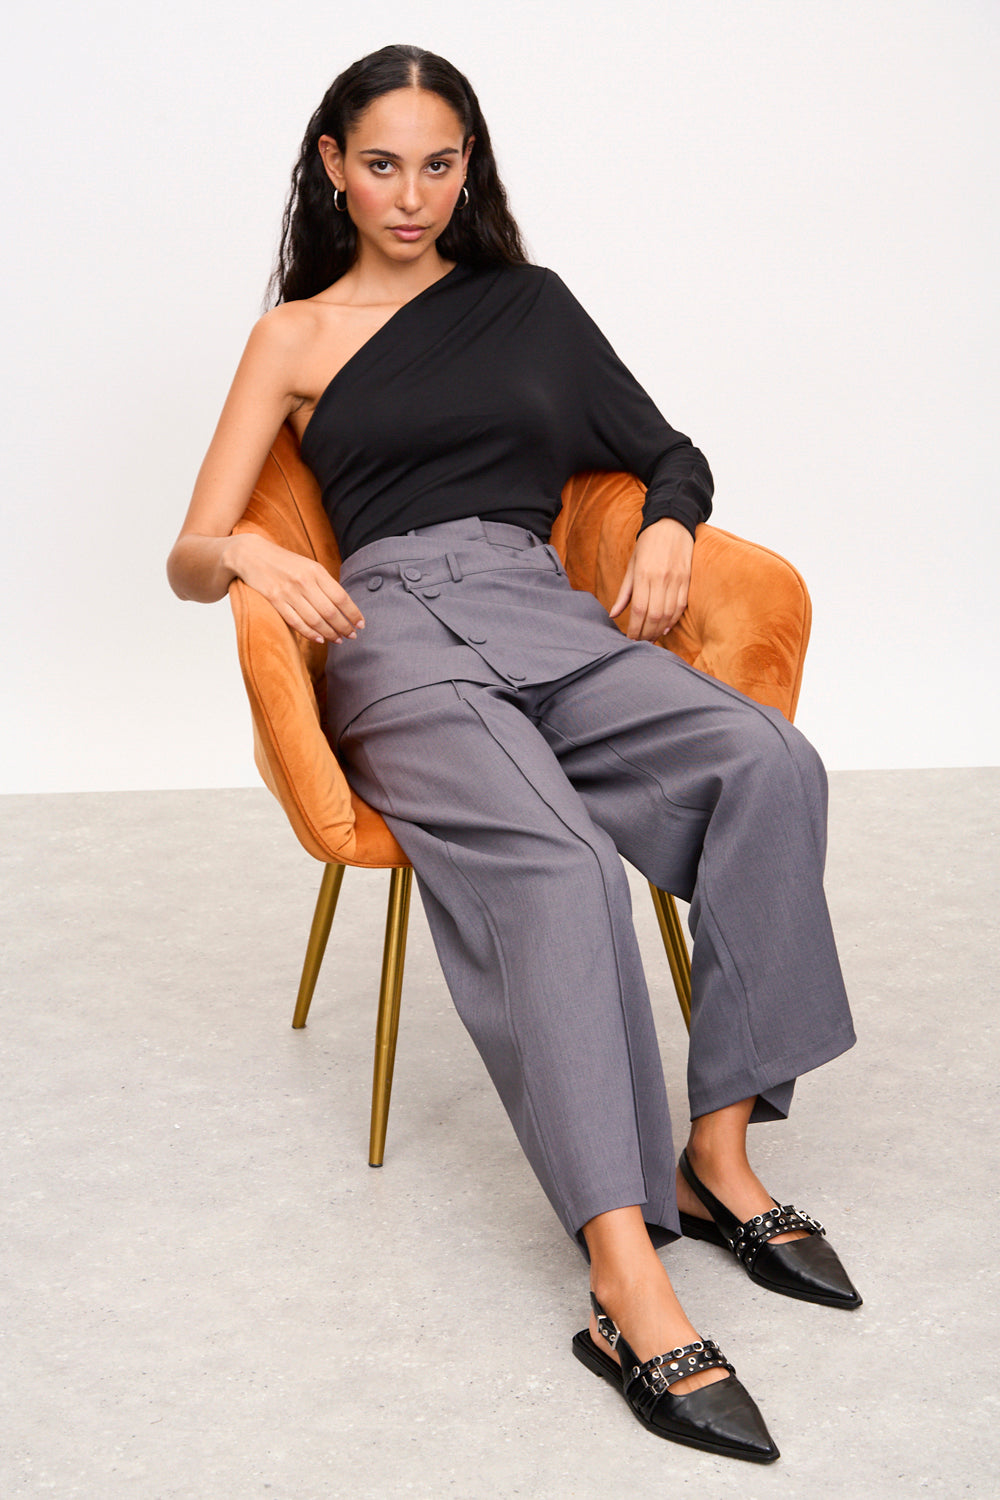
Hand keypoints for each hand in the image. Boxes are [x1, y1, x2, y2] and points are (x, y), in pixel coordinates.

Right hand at [228, 532, 364, 644]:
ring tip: (338, 639)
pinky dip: (310, 633)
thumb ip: (324, 583)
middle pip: (330, 612)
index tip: (360, 624)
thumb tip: (344, 606)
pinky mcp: (274, 601)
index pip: (341, 597)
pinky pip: (296, 622)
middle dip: (344, 627)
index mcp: (316, 571)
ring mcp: (288, 592)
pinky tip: (320, 639)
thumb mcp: (308, 565)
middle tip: (352, 636)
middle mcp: (303, 581)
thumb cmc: (284, 562)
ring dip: (329, 633)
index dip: (353, 613)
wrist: (252, 554)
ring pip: (315, 620)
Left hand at [610, 517, 693, 641]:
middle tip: (640, 642)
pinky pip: (681, 605)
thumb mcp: (632, 565)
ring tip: (651, 638)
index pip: (638, 609)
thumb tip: (613, 614)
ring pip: (668, 613)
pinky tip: (665, 628)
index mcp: (643, 573)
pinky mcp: (686, 579)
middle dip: (646, 633)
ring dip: (659, 629)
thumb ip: (624, 592)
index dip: (634, 628)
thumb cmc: (648, 544)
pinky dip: (673, 620)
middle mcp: (660, 577)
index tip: (629, 638)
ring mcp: (676, 578)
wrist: (672, 523)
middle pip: (654, 615)